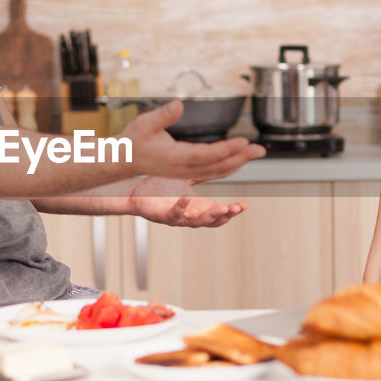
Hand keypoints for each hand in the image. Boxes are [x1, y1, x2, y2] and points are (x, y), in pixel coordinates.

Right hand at [123, 101, 263, 182]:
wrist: (124, 160)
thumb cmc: (133, 141)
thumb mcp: (144, 123)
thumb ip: (163, 115)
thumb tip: (178, 104)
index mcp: (175, 158)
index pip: (207, 155)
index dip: (227, 149)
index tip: (243, 141)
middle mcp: (183, 168)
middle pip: (218, 166)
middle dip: (241, 157)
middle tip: (260, 149)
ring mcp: (185, 173)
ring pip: (218, 171)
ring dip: (239, 162)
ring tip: (255, 152)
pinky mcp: (187, 172)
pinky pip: (212, 172)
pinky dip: (228, 165)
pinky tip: (238, 159)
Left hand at [127, 176, 246, 227]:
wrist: (136, 194)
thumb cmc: (161, 189)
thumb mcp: (186, 177)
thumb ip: (204, 171)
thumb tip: (223, 159)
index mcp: (198, 207)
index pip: (220, 213)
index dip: (233, 212)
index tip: (244, 206)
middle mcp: (190, 215)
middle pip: (212, 220)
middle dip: (225, 215)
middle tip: (235, 209)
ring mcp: (177, 217)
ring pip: (196, 221)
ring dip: (209, 216)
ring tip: (220, 208)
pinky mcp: (162, 216)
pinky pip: (174, 214)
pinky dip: (181, 207)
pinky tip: (187, 198)